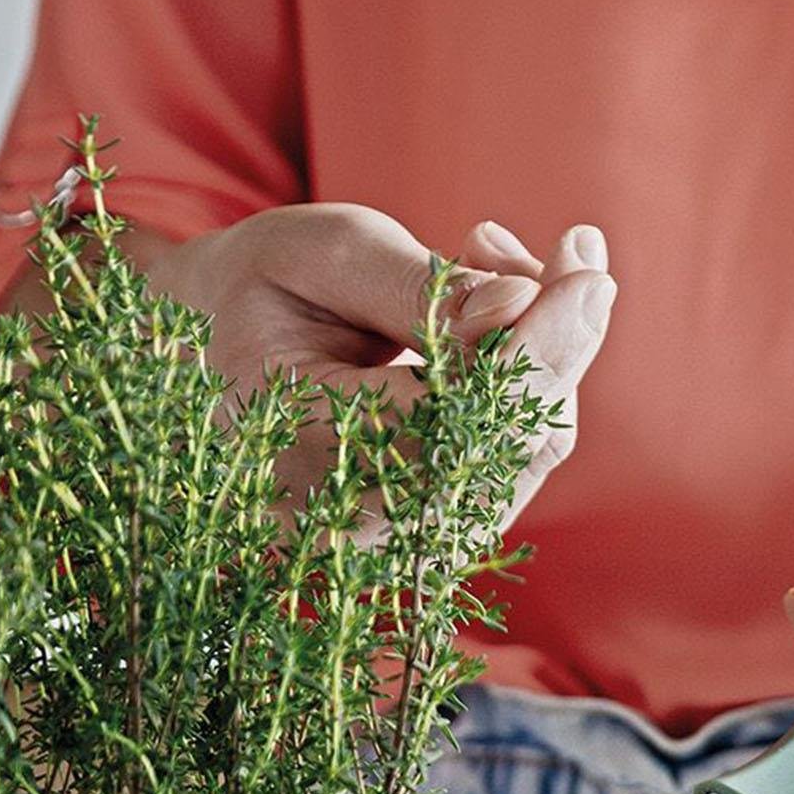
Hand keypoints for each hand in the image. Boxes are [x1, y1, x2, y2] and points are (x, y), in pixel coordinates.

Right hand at [139, 207, 615, 505]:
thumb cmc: (257, 291)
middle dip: (559, 341)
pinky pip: (514, 461)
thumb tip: (519, 304)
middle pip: (506, 447)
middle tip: (576, 251)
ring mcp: (399, 543)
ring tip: (505, 263)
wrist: (205, 355)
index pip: (452, 416)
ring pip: (523, 456)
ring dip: (549, 357)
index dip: (534, 348)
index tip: (587, 271)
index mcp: (303, 448)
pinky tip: (506, 315)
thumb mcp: (318, 256)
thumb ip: (417, 287)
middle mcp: (354, 523)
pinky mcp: (433, 532)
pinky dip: (531, 386)